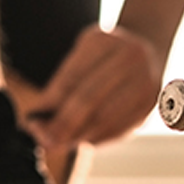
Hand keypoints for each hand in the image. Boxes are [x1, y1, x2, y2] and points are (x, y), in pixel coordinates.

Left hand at [25, 25, 163, 147]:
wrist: (148, 48)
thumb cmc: (104, 57)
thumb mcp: (83, 56)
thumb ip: (63, 85)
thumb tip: (40, 119)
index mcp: (104, 41)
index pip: (72, 78)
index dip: (51, 103)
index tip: (32, 121)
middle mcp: (130, 57)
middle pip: (89, 99)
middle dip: (63, 124)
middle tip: (45, 139)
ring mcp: (146, 81)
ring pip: (105, 118)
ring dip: (78, 136)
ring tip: (60, 143)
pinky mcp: (152, 104)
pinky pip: (119, 128)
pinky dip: (97, 138)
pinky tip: (83, 140)